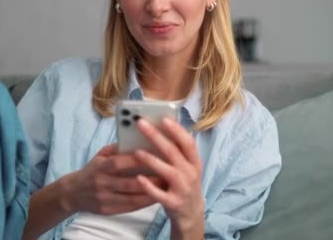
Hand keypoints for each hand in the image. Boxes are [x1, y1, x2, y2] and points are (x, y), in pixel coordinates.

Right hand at [62, 144, 160, 214]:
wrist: (74, 193)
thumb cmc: (93, 170)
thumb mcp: (100, 155)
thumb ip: (117, 148)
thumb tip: (137, 139)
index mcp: (100, 167)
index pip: (118, 163)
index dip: (135, 160)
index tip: (153, 155)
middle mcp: (101, 184)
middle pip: (128, 183)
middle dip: (150, 179)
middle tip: (167, 174)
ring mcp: (104, 199)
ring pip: (132, 199)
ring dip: (151, 193)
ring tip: (166, 187)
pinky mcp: (108, 211)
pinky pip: (130, 208)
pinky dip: (144, 203)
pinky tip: (156, 197)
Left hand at [134, 118, 204, 233]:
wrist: (191, 214)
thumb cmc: (184, 184)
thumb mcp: (187, 167)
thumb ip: (177, 152)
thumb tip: (160, 129)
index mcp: (195, 163)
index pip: (188, 143)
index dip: (177, 130)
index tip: (163, 118)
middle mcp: (191, 174)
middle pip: (173, 152)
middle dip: (156, 137)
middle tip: (141, 124)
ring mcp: (183, 189)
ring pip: (168, 172)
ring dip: (152, 160)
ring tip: (137, 151)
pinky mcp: (174, 203)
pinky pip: (160, 194)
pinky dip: (149, 186)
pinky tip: (138, 178)